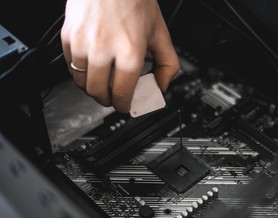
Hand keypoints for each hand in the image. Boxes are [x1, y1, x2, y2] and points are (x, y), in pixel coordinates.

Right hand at [61, 0, 179, 111]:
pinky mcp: (68, 36)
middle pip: (99, 93)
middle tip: (114, 97)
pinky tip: (91, 67)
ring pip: (82, 82)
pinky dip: (79, 72)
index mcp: (130, 52)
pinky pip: (70, 66)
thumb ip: (168, 64)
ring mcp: (82, 43)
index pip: (123, 94)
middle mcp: (104, 49)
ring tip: (102, 84)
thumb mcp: (160, 33)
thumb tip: (162, 85)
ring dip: (92, 89)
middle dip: (107, 101)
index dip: (125, 106)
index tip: (126, 105)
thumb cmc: (135, 0)